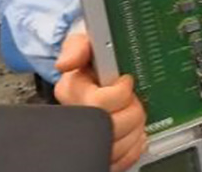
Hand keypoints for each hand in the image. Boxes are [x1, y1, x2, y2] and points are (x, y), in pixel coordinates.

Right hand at [55, 33, 147, 171]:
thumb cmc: (90, 57)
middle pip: (113, 127)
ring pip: (118, 146)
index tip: (126, 81)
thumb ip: (77, 46)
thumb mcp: (83, 42)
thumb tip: (66, 63)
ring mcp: (89, 136)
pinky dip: (134, 146)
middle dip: (133, 111)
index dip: (120, 93)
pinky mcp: (101, 150)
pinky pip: (121, 159)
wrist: (93, 68)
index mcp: (71, 92)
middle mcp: (78, 116)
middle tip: (132, 98)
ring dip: (135, 128)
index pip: (99, 103)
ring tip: (132, 112)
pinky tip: (134, 131)